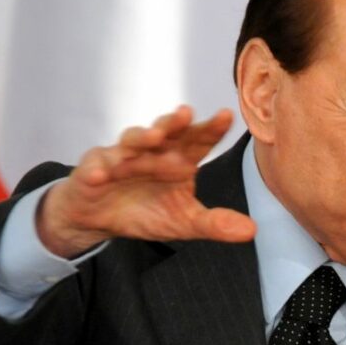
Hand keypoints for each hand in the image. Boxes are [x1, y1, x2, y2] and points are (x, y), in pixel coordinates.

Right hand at [36, 106, 255, 257]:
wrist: (100, 220)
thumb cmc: (145, 212)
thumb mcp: (184, 222)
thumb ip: (215, 223)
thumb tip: (251, 230)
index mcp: (178, 160)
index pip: (198, 141)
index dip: (211, 129)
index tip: (226, 116)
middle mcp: (152, 151)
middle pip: (166, 132)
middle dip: (175, 123)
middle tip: (186, 114)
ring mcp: (122, 156)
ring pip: (132, 141)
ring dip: (141, 137)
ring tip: (153, 137)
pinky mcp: (93, 168)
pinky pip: (96, 167)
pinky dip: (98, 169)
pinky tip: (102, 173)